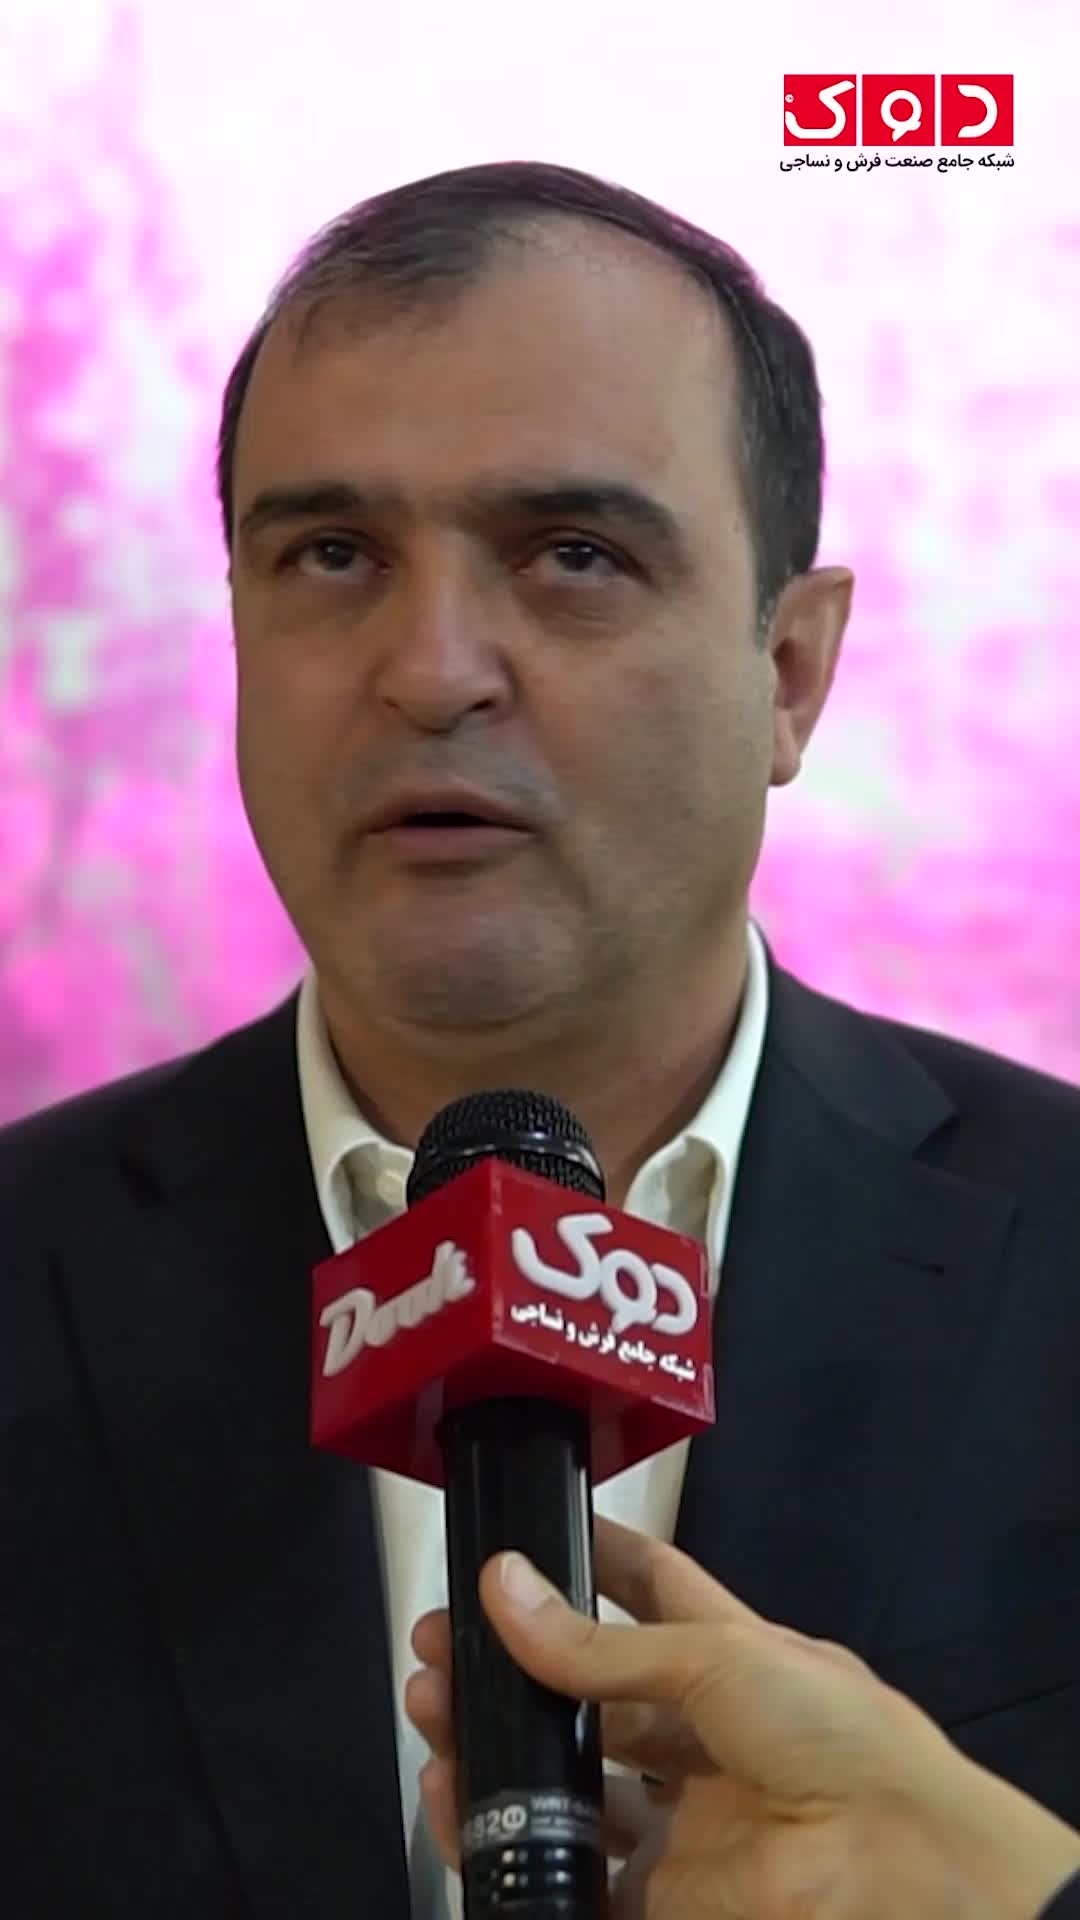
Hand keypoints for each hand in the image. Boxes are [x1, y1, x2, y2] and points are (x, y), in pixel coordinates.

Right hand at [407, 1516, 1079, 1919]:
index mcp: (736, 1658)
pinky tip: (452, 1798)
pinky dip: (504, 1839)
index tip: (523, 1531)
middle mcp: (704, 1736)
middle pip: (593, 1695)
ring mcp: (679, 1821)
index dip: (593, 1559)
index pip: (654, 1591)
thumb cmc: (826, 1733)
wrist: (892, 1870)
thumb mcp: (717, 1656)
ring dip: (498, 1744)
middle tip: (440, 1643)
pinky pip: (567, 1870)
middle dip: (515, 1665)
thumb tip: (500, 1584)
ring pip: (569, 1781)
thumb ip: (600, 1641)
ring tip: (429, 1709)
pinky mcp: (657, 1896)